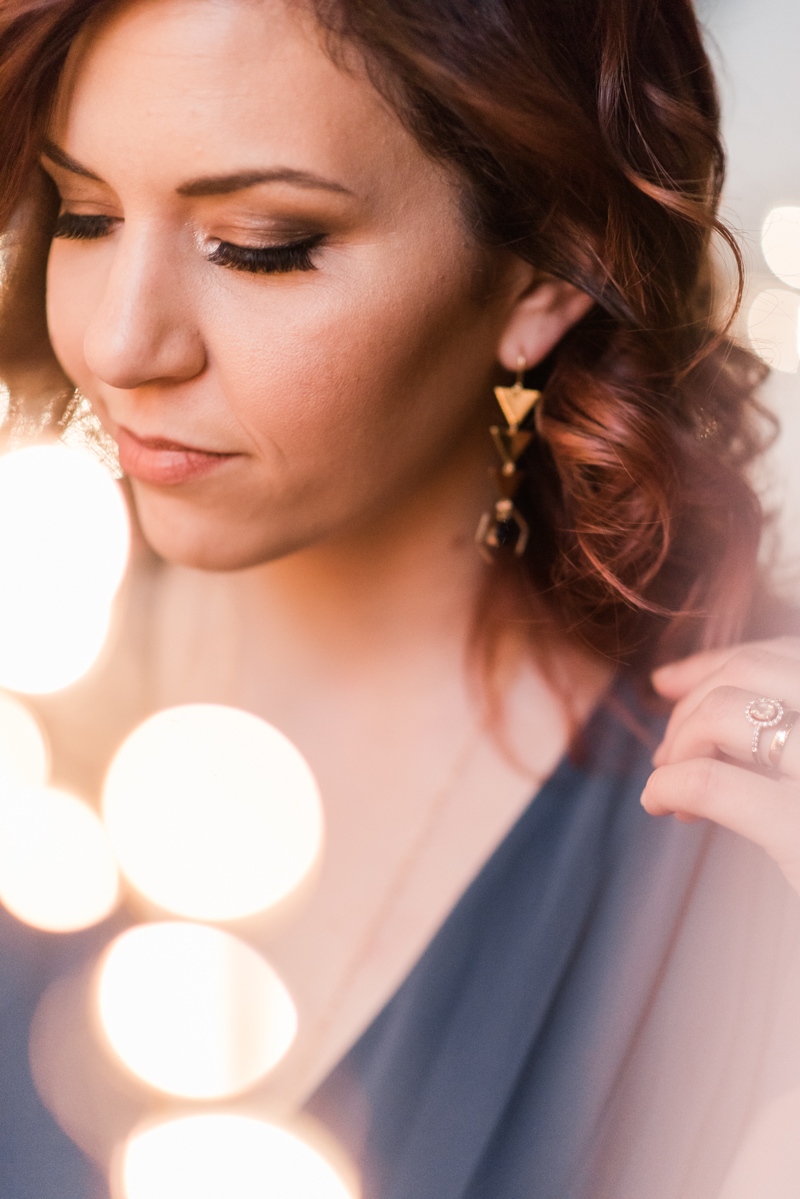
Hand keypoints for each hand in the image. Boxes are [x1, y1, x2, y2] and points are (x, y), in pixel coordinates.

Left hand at [641, 637, 799, 896]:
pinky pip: (710, 782)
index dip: (716, 662)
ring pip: (727, 712)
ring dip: (681, 741)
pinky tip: (661, 805)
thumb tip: (667, 680)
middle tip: (669, 753)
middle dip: (692, 703)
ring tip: (672, 781)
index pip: (786, 652)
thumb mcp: (797, 769)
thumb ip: (764, 727)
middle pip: (750, 672)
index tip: (669, 685)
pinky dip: (670, 784)